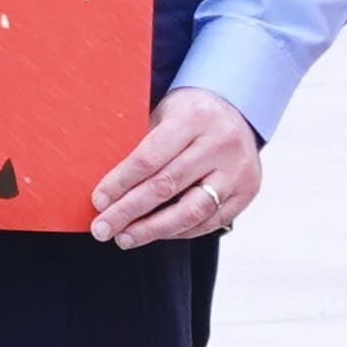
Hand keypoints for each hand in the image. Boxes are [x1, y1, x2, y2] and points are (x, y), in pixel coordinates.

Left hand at [89, 87, 260, 247]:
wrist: (239, 108)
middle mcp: (221, 143)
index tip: (98, 201)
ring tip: (124, 238)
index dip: (121, 183)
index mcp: (194, 118)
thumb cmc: (190, 113)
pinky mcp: (248, 191)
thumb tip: (107, 187)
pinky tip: (156, 233)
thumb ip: (142, 145)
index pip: (150, 158)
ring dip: (152, 230)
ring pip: (191, 211)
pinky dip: (179, 231)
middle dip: (128, 212)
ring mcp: (238, 170)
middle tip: (102, 229)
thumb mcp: (164, 113)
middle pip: (167, 187)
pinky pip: (209, 221)